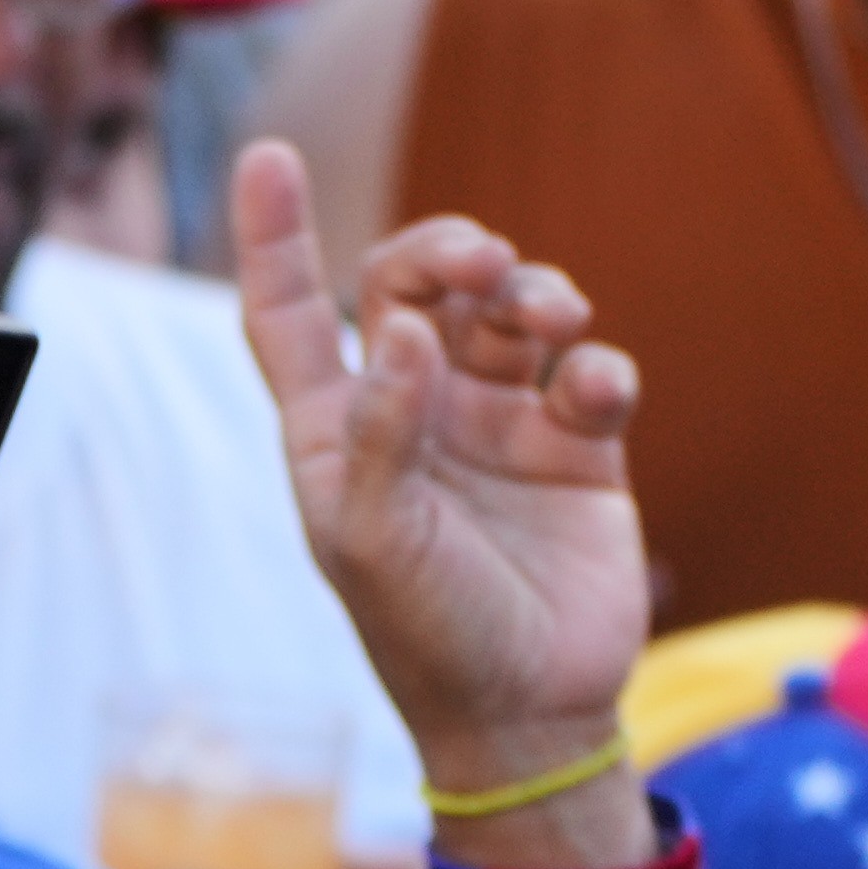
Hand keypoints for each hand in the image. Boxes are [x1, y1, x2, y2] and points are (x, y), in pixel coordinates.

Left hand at [228, 141, 656, 785]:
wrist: (528, 713)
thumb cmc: (423, 633)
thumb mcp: (368, 540)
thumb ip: (378, 431)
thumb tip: (397, 328)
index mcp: (336, 426)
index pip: (291, 312)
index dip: (273, 236)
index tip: (267, 154)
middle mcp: (415, 408)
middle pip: (415, 284)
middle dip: (445, 249)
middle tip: (481, 261)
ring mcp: (500, 423)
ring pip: (511, 312)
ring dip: (532, 289)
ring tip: (549, 313)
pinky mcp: (579, 450)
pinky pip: (591, 375)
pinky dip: (600, 366)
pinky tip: (596, 393)